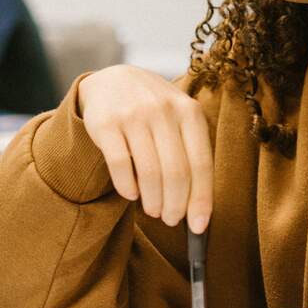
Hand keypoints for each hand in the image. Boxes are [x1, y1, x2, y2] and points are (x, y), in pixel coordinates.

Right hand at [77, 66, 212, 233]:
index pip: (202, 165)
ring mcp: (134, 115)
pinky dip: (128, 187)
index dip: (201, 200)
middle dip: (176, 205)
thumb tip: (199, 208)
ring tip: (153, 211)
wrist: (113, 80)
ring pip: (149, 173)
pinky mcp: (106, 123)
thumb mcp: (179, 119)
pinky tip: (131, 194)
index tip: (199, 226)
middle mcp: (163, 110)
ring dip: (153, 201)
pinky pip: (120, 166)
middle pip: (176, 173)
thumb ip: (191, 153)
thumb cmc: (154, 110)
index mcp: (189, 111)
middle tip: (171, 220)